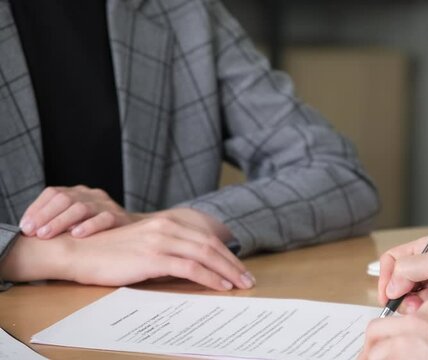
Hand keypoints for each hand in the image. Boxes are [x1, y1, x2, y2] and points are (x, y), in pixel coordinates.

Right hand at [0, 217, 254, 290]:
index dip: (226, 252)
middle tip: (248, 279)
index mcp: (166, 221)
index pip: (206, 237)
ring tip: (241, 285)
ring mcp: (160, 240)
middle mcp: (166, 226)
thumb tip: (193, 266)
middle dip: (233, 263)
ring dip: (227, 271)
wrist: (78, 251)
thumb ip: (168, 249)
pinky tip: (220, 286)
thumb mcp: (143, 244)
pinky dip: (210, 277)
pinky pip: (190, 267)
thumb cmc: (108, 252)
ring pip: (205, 255)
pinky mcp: (152, 256)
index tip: (239, 267)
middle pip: (211, 245)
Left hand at [19, 186, 138, 238]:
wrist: (135, 232)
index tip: (25, 226)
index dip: (37, 209)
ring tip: (47, 234)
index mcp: (78, 192)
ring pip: (81, 208)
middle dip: (46, 216)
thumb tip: (29, 230)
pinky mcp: (119, 217)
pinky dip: (89, 226)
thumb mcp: (75, 221)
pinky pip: (104, 218)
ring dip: (61, 222)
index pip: (53, 193)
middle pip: (65, 199)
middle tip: (34, 232)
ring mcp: (106, 204)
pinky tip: (77, 234)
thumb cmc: (98, 230)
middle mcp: (91, 194)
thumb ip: (57, 221)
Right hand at [378, 236, 427, 332]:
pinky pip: (426, 313)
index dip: (386, 276)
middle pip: (399, 282)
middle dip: (403, 293)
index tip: (387, 293)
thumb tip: (390, 284)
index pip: (393, 259)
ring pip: (410, 300)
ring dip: (420, 304)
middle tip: (413, 300)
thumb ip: (409, 269)